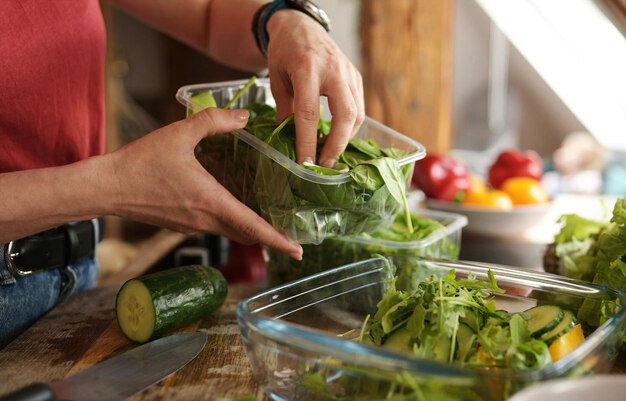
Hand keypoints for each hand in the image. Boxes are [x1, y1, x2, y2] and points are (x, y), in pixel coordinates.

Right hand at [107, 107, 302, 259]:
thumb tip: (245, 116)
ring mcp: (194, 226)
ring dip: (251, 229)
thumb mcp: (180, 134)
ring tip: (270, 219)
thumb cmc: (142, 162)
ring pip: (232, 232)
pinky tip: (234, 206)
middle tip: (291, 232)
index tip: (298, 251)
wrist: (107, 187)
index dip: (278, 240)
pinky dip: (232, 223)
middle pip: (247, 235)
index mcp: (212, 203)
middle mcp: (206, 221)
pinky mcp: (183, 225)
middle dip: (271, 237)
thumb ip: (215, 121)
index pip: (254, 227)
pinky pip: (216, 227)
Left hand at [266, 10, 364, 167]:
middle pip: (345, 115)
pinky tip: (337, 136)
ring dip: (344, 138)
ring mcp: (348, 73)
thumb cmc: (284, 52)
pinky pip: (359, 108)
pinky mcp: (356, 77)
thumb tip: (288, 141)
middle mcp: (333, 71)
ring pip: (357, 114)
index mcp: (306, 69)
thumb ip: (284, 110)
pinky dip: (349, 127)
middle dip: (336, 145)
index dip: (308, 142)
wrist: (301, 25)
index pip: (309, 113)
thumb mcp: (276, 79)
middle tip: (324, 165)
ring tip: (328, 154)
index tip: (305, 163)